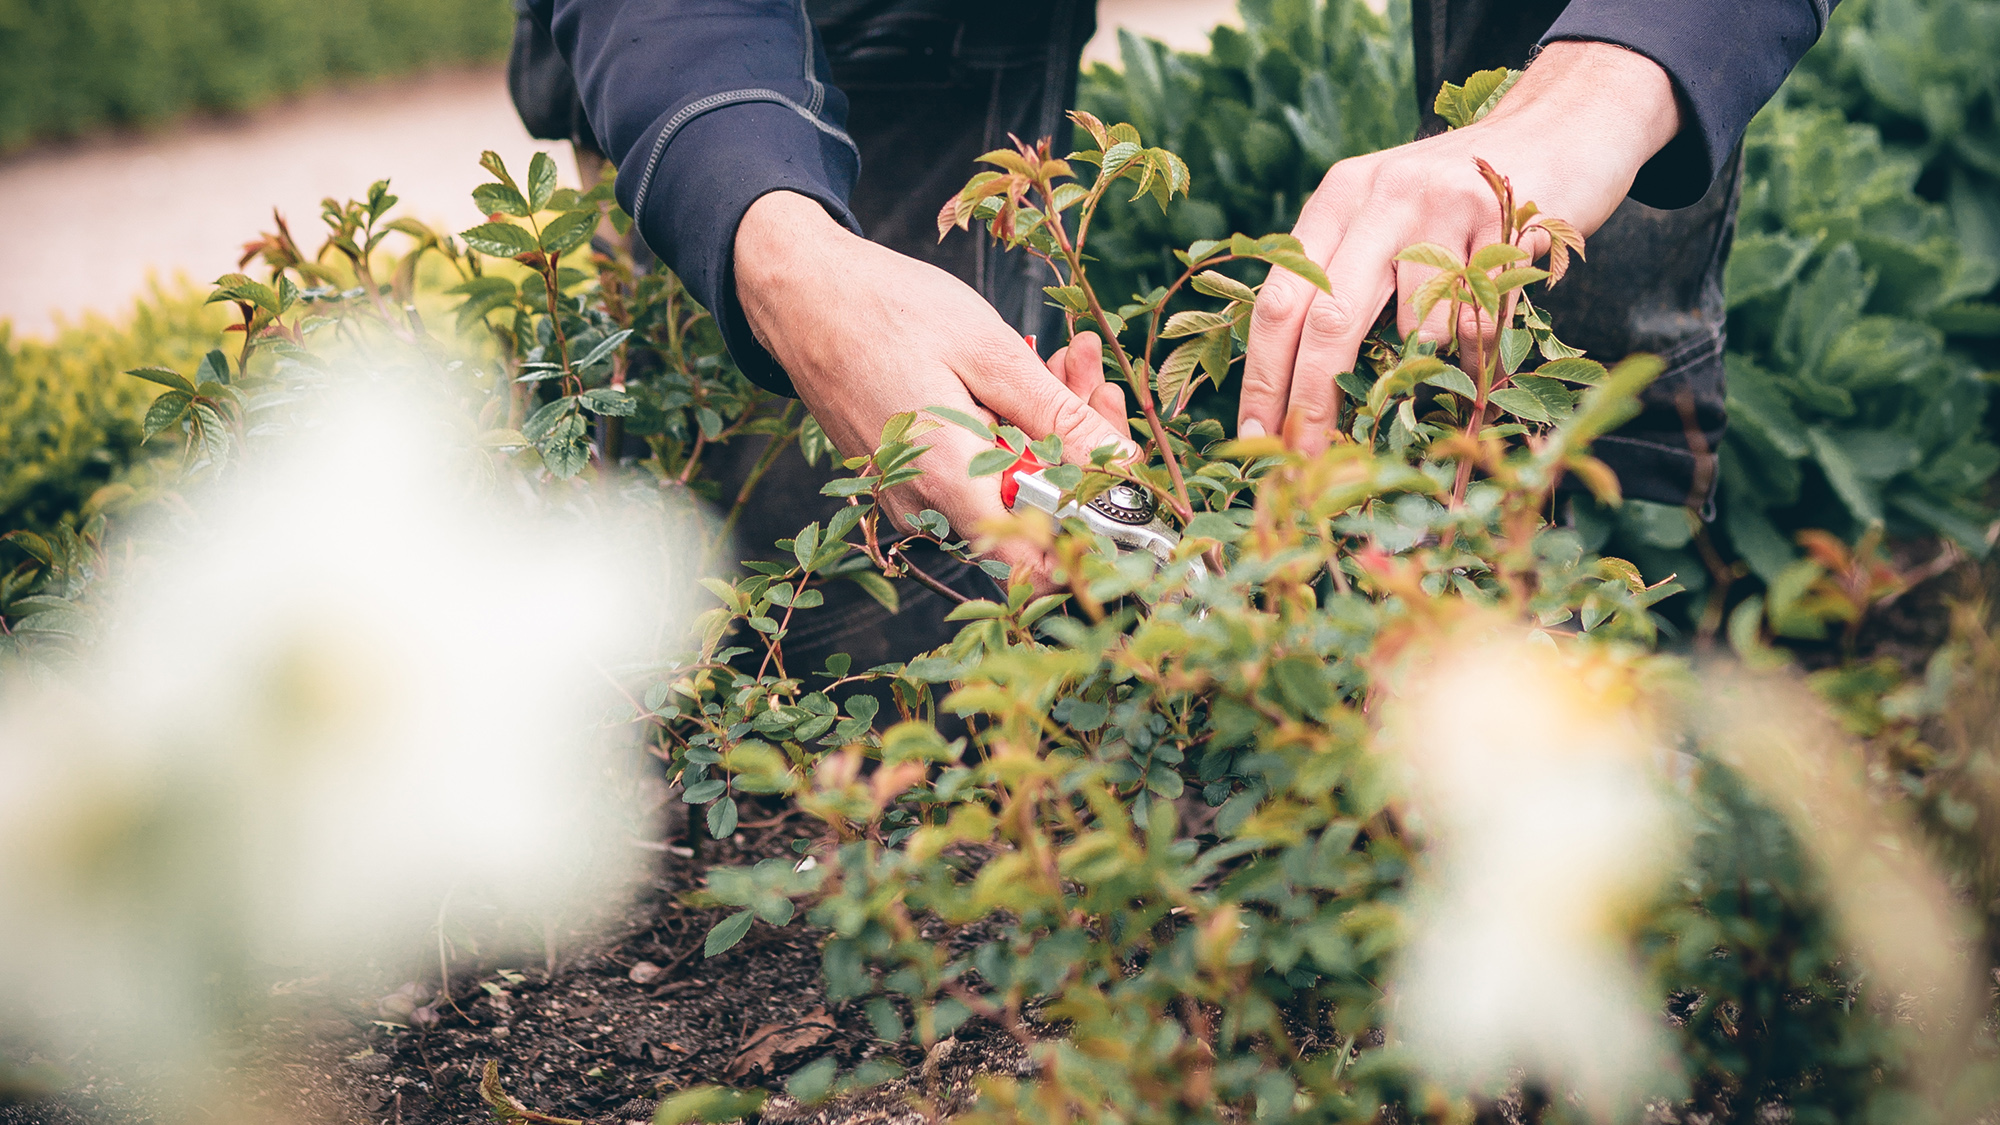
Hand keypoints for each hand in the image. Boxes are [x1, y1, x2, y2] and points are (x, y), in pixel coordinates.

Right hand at [735, 190, 1133, 576]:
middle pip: (1032, 514)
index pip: (1037, 560)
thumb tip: (1123, 465)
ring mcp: (909, 498)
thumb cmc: (886, 310)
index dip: (1089, 527)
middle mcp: (925, 508)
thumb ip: (1058, 418)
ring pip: (1007, 492)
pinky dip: (1009, 433)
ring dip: (1047, 434)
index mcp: (948, 481)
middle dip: (1078, 449)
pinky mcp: (904, 482)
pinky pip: (973, 477)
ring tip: (1058, 359)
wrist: (802, 296)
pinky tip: (1018, 379)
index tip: (1118, 467)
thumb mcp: (990, 351)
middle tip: (1087, 370)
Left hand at [1239, 41, 1682, 452]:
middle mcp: (1379, 196)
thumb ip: (1342, 272)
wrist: (1561, 124)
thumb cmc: (1457, 194)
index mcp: (1337, 199)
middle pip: (1327, 321)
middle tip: (1308, 457)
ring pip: (1417, 328)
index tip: (1255, 434)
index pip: (1278, 300)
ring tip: (1446, 344)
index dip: (1262, 376)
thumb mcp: (1383, 212)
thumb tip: (1295, 380)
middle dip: (1313, 400)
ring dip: (1426, 363)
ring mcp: (1441, 204)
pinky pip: (1480, 319)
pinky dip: (1478, 344)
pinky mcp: (1502, 220)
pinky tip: (1488, 316)